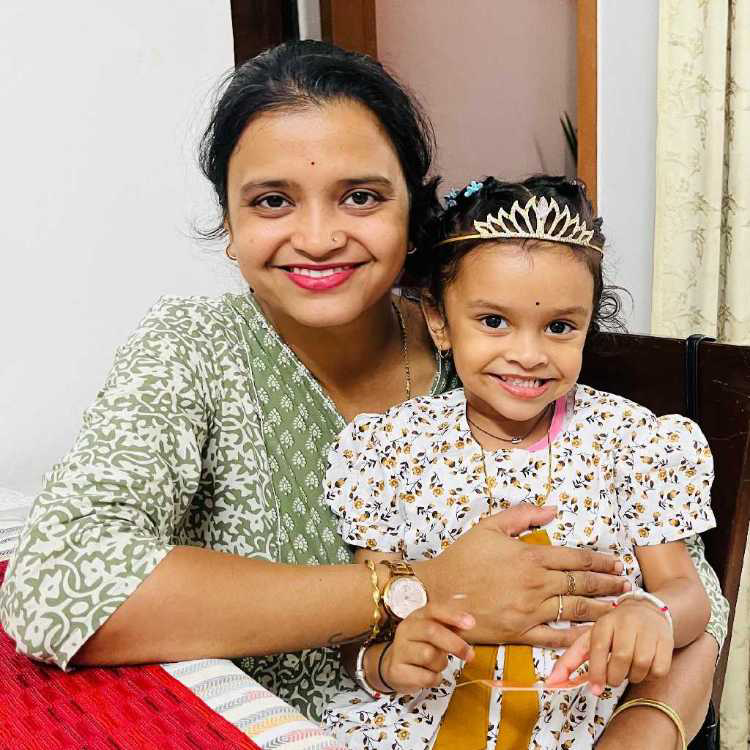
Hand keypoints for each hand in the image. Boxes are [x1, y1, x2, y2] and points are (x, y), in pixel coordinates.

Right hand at [378, 603, 474, 692]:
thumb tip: (468, 623)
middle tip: (470, 655)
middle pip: (431, 631)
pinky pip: (426, 677)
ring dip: (441, 664)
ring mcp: (399, 650)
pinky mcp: (397, 671)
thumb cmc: (419, 647)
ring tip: (436, 664)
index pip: (433, 610)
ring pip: (429, 656)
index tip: (471, 623)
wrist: (393, 667)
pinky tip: (428, 675)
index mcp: (417, 617)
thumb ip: (451, 627)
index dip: (452, 616)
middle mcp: (406, 630)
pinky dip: (434, 678)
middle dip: (454, 644)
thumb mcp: (433, 633)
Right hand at [415, 504, 628, 644]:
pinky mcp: (519, 632)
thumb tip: (552, 509)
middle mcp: (535, 584)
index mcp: (529, 557)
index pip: (574, 559)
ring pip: (574, 610)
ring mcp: (529, 610)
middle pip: (581, 584)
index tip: (616, 563)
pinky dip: (576, 636)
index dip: (599, 561)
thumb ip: (521, 516)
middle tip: (626, 585)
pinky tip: (592, 634)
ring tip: (618, 609)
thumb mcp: (488, 527)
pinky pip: (554, 637)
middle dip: (608, 584)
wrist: (437, 593)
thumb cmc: (462, 558)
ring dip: (600, 609)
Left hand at [547, 600, 673, 694]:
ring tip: (628, 667)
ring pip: (640, 667)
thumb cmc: (614, 630)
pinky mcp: (666, 640)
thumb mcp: (591, 637)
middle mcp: (626, 623)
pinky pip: (658, 670)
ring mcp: (648, 630)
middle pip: (620, 660)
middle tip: (613, 675)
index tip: (594, 689)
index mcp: (604, 622)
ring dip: (632, 676)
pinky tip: (644, 666)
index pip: (597, 648)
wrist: (648, 611)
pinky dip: (650, 675)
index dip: (596, 672)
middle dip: (614, 676)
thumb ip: (571, 659)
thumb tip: (552, 682)